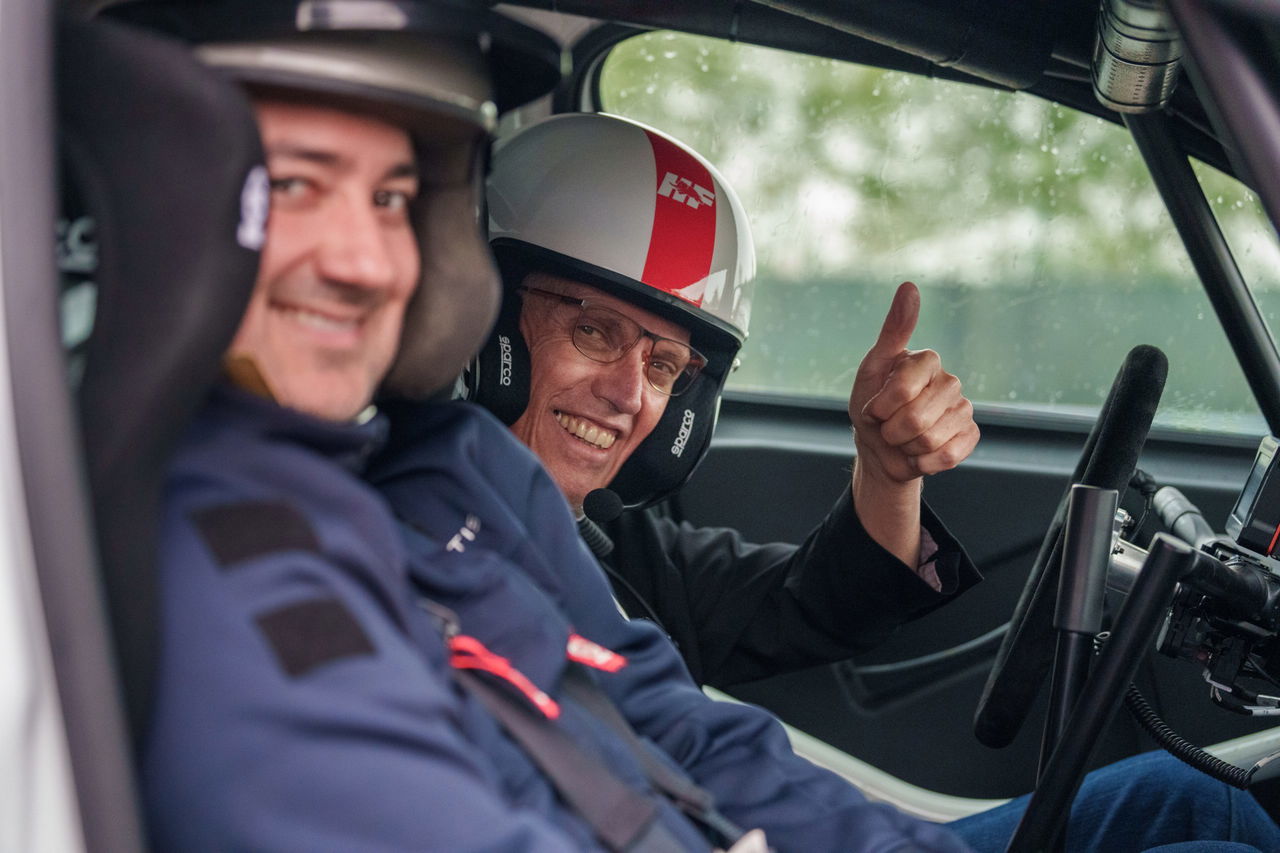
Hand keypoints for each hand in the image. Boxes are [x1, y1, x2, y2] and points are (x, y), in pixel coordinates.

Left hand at [849, 281, 978, 485]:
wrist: (881, 449)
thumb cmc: (872, 406)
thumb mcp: (872, 368)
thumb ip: (893, 331)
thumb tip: (910, 285)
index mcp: (927, 360)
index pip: (903, 388)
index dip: (880, 406)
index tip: (873, 407)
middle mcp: (950, 381)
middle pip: (916, 418)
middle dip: (891, 431)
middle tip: (887, 426)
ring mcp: (963, 409)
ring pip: (930, 440)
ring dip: (906, 448)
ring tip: (903, 438)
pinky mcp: (970, 436)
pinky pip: (946, 456)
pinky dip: (923, 462)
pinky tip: (919, 454)